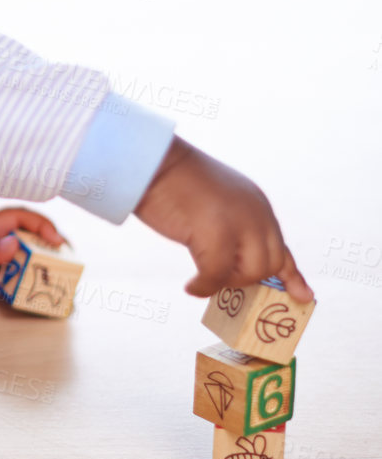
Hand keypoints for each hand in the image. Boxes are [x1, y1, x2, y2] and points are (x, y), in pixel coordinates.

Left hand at [0, 207, 66, 288]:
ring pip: (19, 254)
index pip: (22, 217)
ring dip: (35, 265)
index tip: (60, 244)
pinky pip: (5, 269)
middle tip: (66, 267)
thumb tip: (14, 244)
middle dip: (49, 248)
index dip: (45, 227)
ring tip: (52, 282)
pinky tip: (25, 291)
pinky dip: (18, 278)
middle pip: (27, 236)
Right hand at [134, 135, 313, 302]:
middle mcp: (256, 213)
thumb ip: (230, 226)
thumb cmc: (173, 182)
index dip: (292, 275)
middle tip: (220, 282)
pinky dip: (203, 287)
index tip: (305, 296)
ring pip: (250, 273)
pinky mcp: (217, 234)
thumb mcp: (215, 203)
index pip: (281, 247)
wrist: (153, 162)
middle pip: (271, 263)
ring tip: (202, 278)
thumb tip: (231, 265)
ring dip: (226, 282)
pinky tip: (190, 286)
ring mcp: (239, 223)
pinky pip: (217, 276)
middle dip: (247, 280)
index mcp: (256, 205)